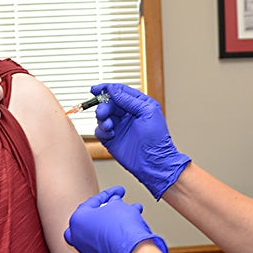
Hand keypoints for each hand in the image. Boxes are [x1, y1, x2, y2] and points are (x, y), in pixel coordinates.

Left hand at [65, 186, 168, 252]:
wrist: (133, 252)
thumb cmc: (122, 228)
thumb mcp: (118, 205)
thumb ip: (113, 202)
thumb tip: (114, 203)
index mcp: (77, 219)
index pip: (94, 201)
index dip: (109, 194)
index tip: (119, 192)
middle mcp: (77, 236)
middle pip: (94, 218)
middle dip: (109, 209)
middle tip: (120, 204)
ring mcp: (87, 251)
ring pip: (100, 231)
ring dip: (114, 222)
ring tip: (131, 216)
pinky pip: (106, 244)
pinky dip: (114, 236)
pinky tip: (127, 231)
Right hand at [91, 83, 190, 198]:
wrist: (154, 163)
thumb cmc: (157, 139)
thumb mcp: (147, 112)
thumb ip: (129, 99)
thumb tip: (113, 90)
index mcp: (138, 105)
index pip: (119, 91)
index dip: (106, 89)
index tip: (95, 89)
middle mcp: (127, 114)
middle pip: (109, 103)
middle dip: (103, 105)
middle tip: (103, 112)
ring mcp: (119, 126)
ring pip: (102, 116)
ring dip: (102, 118)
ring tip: (109, 125)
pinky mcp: (111, 139)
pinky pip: (100, 130)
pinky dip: (102, 130)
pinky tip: (110, 134)